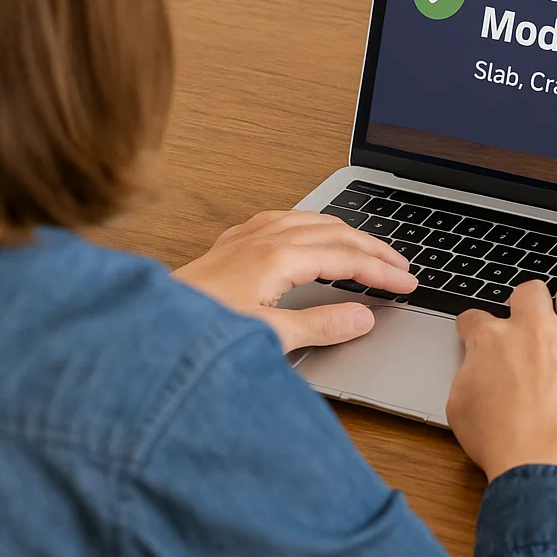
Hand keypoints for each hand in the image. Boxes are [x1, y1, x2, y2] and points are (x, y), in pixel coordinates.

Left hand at [173, 210, 416, 351]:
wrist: (148, 324)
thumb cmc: (199, 330)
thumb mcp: (269, 336)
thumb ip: (322, 325)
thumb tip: (363, 317)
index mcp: (280, 257)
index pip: (349, 259)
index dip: (383, 272)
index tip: (408, 284)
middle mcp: (266, 238)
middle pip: (337, 232)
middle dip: (375, 248)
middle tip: (402, 267)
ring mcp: (248, 235)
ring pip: (313, 220)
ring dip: (347, 233)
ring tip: (369, 249)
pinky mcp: (233, 242)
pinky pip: (286, 219)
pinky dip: (315, 226)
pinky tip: (312, 235)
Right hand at [446, 280, 556, 480]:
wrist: (542, 459)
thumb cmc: (501, 439)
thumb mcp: (460, 406)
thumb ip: (468, 374)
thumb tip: (475, 367)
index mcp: (491, 340)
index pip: (475, 317)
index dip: (472, 326)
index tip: (475, 331)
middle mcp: (532, 331)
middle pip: (529, 291)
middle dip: (524, 301)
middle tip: (524, 319)